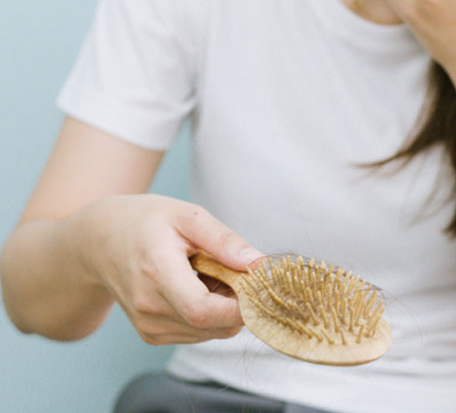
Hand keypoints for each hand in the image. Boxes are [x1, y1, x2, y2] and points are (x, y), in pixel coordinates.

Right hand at [83, 194, 263, 344]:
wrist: (101, 241)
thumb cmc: (147, 222)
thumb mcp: (188, 216)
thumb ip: (223, 240)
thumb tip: (258, 264)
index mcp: (157, 272)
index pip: (203, 310)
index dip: (238, 306)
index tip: (258, 285)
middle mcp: (149, 308)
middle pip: (211, 325)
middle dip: (237, 304)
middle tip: (237, 270)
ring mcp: (148, 326)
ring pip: (207, 333)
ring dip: (224, 309)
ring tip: (212, 272)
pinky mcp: (151, 335)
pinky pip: (196, 333)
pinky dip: (210, 315)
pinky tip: (200, 286)